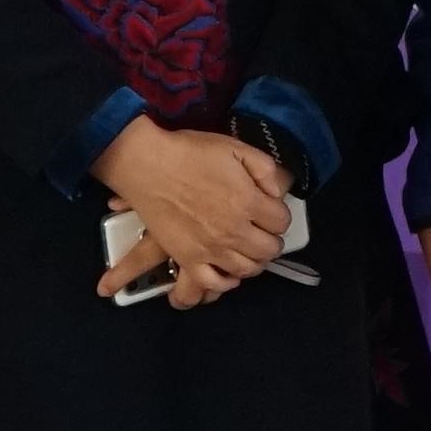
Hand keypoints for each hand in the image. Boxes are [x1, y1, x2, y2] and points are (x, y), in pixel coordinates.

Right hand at [97, 116, 293, 303]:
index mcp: (249, 202)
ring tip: (247, 249)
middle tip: (261, 231)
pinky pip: (214, 283)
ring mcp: (211, 249)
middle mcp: (234, 230)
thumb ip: (266, 170)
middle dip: (271, 239)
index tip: (269, 210)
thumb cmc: (191, 153)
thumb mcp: (236, 148)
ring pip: (248, 269)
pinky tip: (228, 271)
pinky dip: (226, 281)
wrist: (148, 165)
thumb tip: (278, 193)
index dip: (279, 215)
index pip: (282, 222)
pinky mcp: (188, 259)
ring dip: (253, 260)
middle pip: (270, 249)